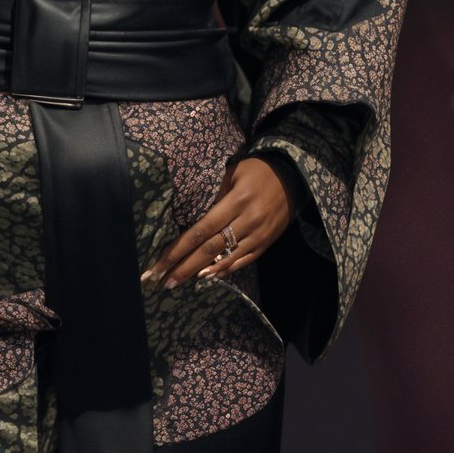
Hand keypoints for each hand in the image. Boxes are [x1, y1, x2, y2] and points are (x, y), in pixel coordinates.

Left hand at [140, 156, 294, 289]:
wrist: (291, 177)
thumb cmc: (256, 171)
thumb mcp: (233, 174)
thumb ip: (215, 197)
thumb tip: (194, 221)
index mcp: (236, 201)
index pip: (202, 230)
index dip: (180, 248)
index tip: (162, 262)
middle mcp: (247, 221)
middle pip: (210, 249)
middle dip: (185, 267)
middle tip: (164, 281)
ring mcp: (258, 235)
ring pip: (226, 258)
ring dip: (202, 272)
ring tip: (180, 281)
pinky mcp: (266, 243)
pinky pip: (243, 261)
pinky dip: (225, 270)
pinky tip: (209, 276)